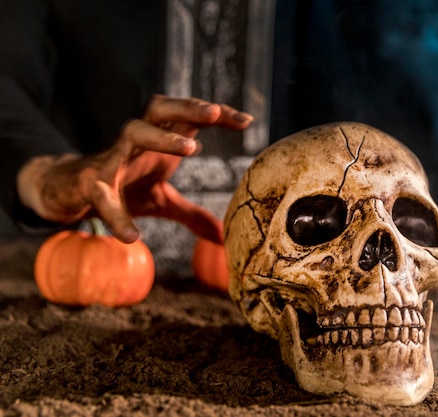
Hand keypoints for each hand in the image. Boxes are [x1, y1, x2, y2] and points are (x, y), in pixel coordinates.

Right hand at [17, 95, 252, 242]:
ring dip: (162, 136)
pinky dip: (116, 215)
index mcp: (158, 142)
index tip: (247, 121)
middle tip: (215, 113)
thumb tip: (223, 237)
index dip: (217, 115)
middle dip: (189, 107)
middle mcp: (137, 141)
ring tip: (191, 148)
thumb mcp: (162, 201)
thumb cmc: (122, 187)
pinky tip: (130, 237)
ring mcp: (113, 158)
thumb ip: (191, 214)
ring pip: (133, 131)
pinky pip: (102, 194)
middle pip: (162, 108)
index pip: (190, 118)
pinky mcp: (90, 182)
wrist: (70, 191)